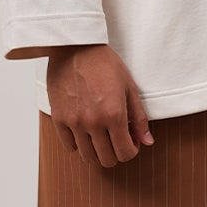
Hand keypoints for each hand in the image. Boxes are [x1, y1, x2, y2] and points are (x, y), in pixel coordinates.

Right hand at [47, 44, 154, 167]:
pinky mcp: (58, 118)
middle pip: (107, 159)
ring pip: (87, 157)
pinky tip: (84, 131)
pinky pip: (69, 146)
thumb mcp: (129, 87)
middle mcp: (93, 122)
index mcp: (114, 115)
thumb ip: (139, 118)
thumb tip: (147, 141)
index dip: (131, 151)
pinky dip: (78, 144)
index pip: (125, 153)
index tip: (130, 141)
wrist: (75, 46)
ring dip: (97, 151)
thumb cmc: (104, 63)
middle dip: (116, 153)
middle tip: (116, 139)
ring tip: (101, 137)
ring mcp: (74, 122)